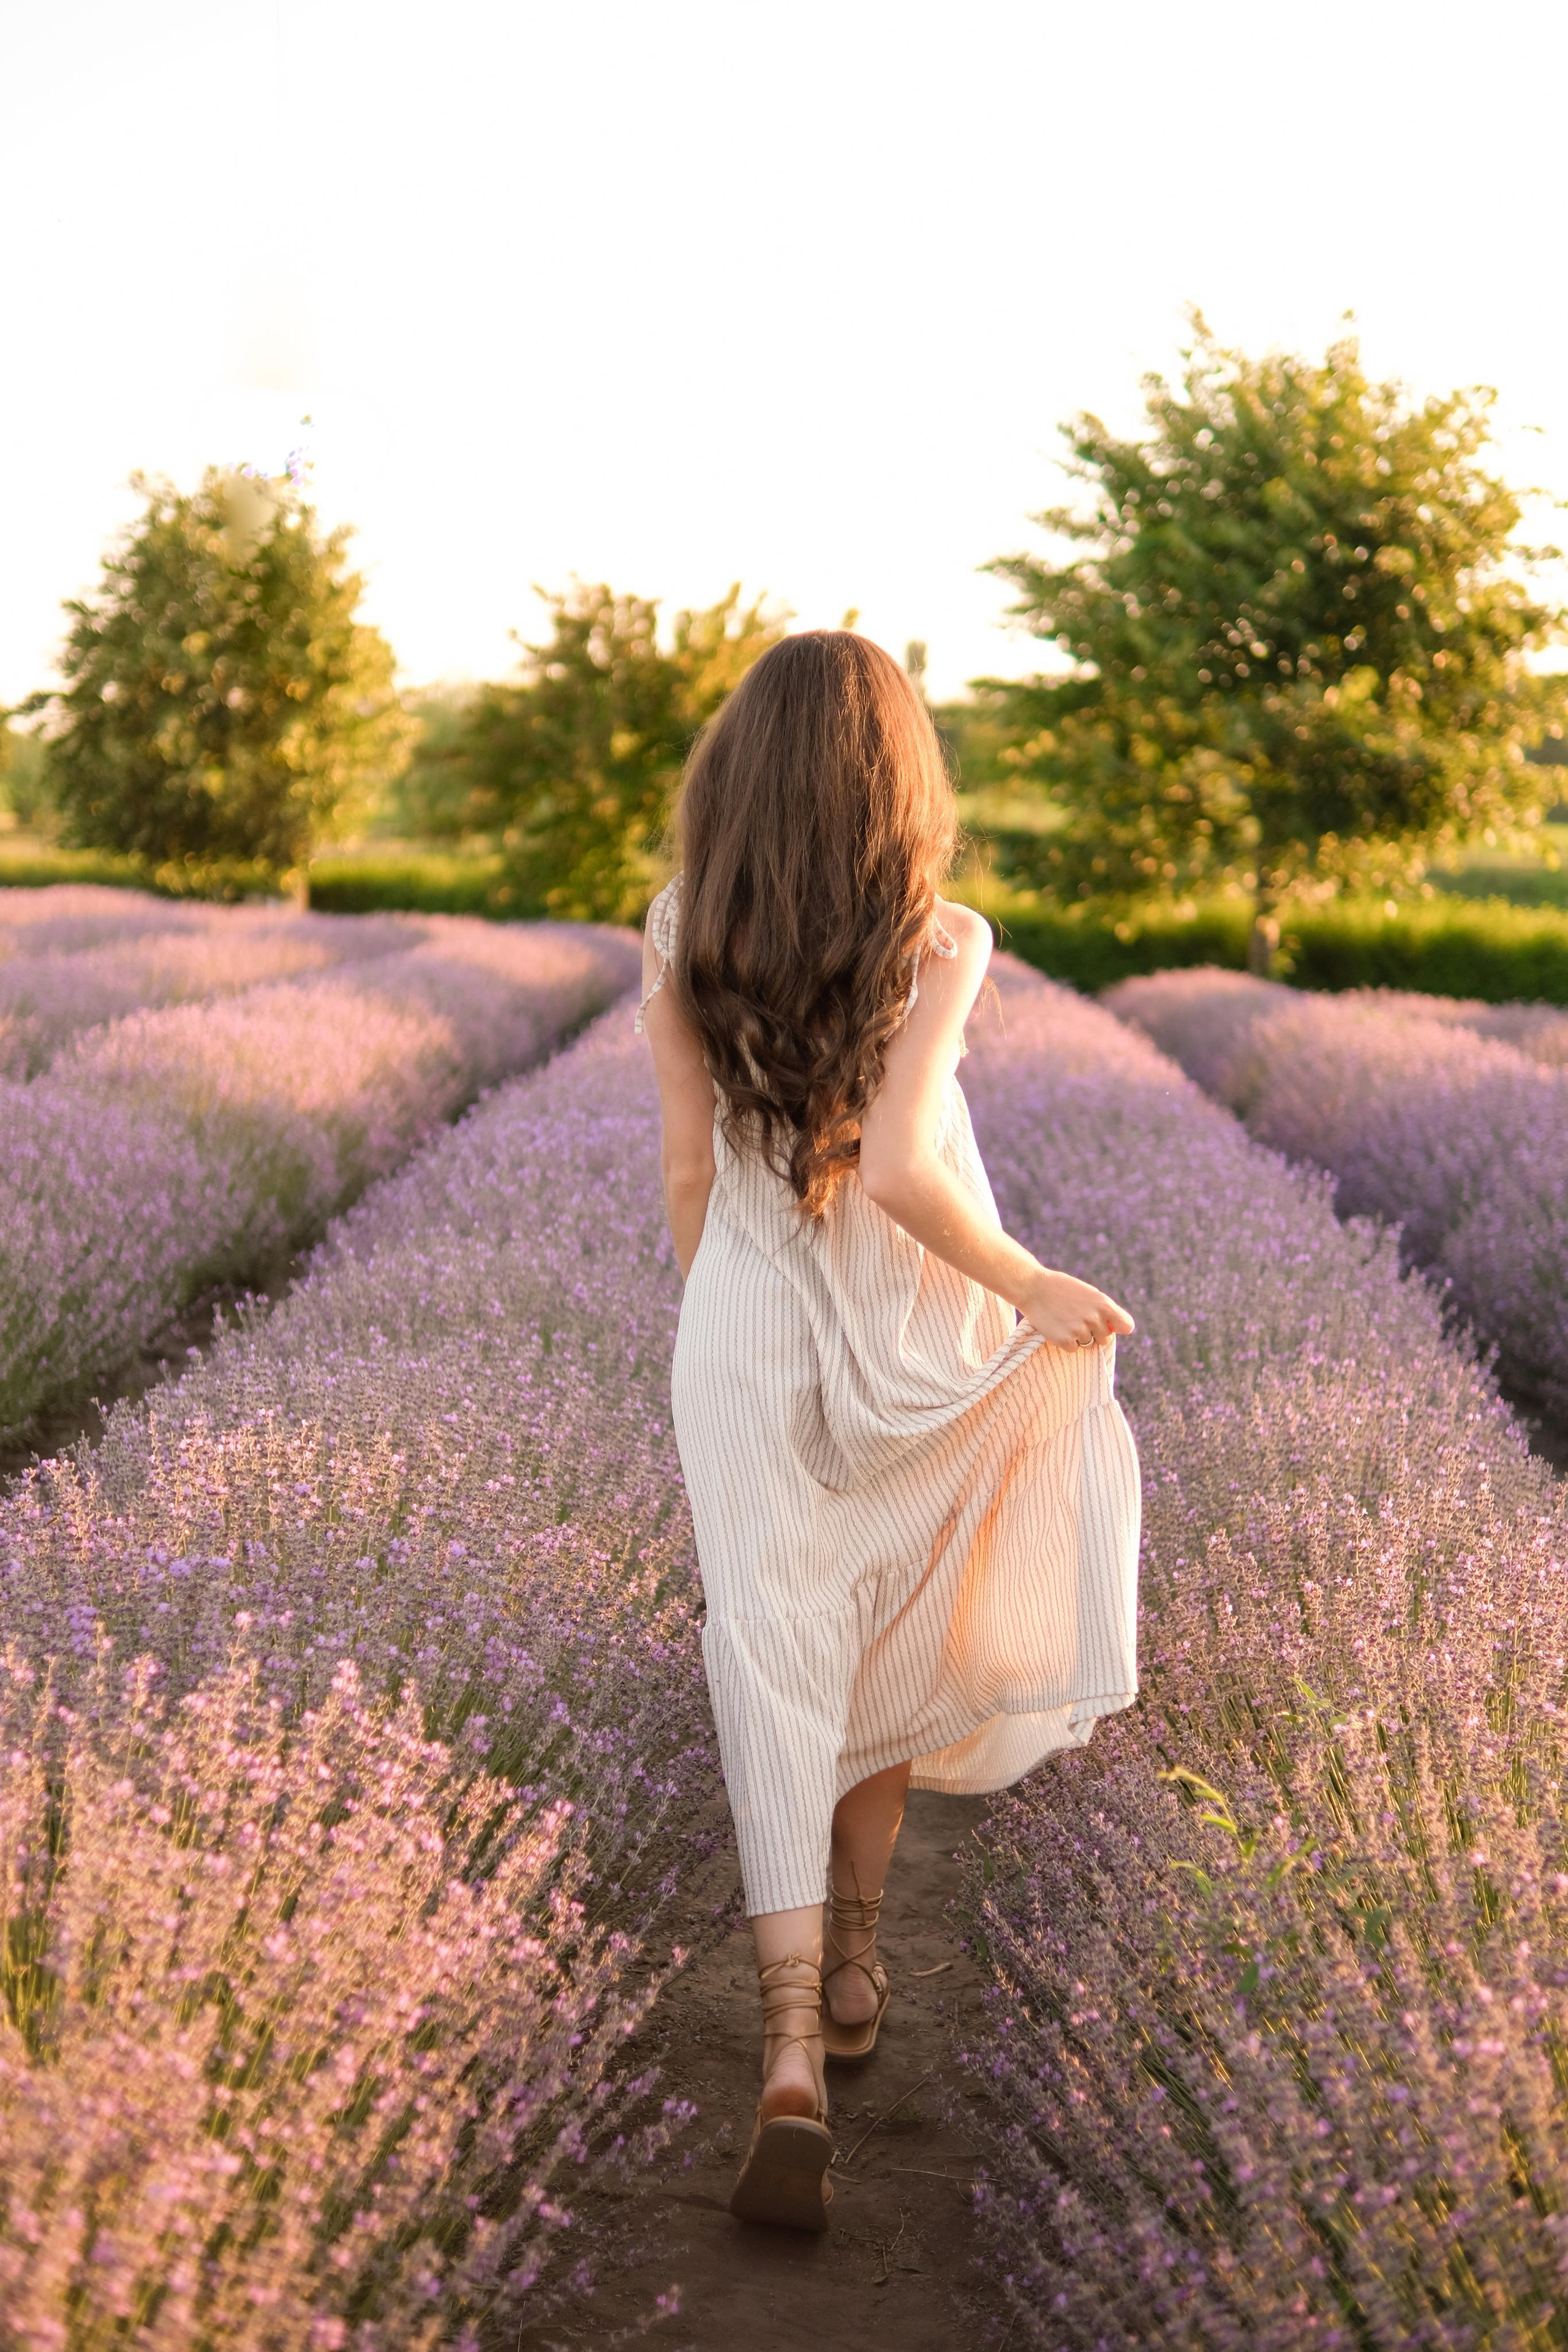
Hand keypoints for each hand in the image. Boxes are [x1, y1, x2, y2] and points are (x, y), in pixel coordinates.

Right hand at [1019, 1266, 1135, 1350]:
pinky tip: (1057, 1327)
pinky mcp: (1065, 1341)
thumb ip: (1104, 1310)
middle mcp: (1095, 1319)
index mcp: (1104, 1304)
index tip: (1108, 1325)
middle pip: (1105, 1338)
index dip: (1117, 1327)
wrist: (1033, 1288)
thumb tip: (1114, 1330)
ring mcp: (1080, 1331)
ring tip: (1065, 1320)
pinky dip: (1066, 1341)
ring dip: (1078, 1336)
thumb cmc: (1062, 1288)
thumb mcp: (1089, 1293)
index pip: (1127, 1326)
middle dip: (1094, 1331)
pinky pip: (1073, 1349)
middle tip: (1076, 1317)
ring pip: (1088, 1344)